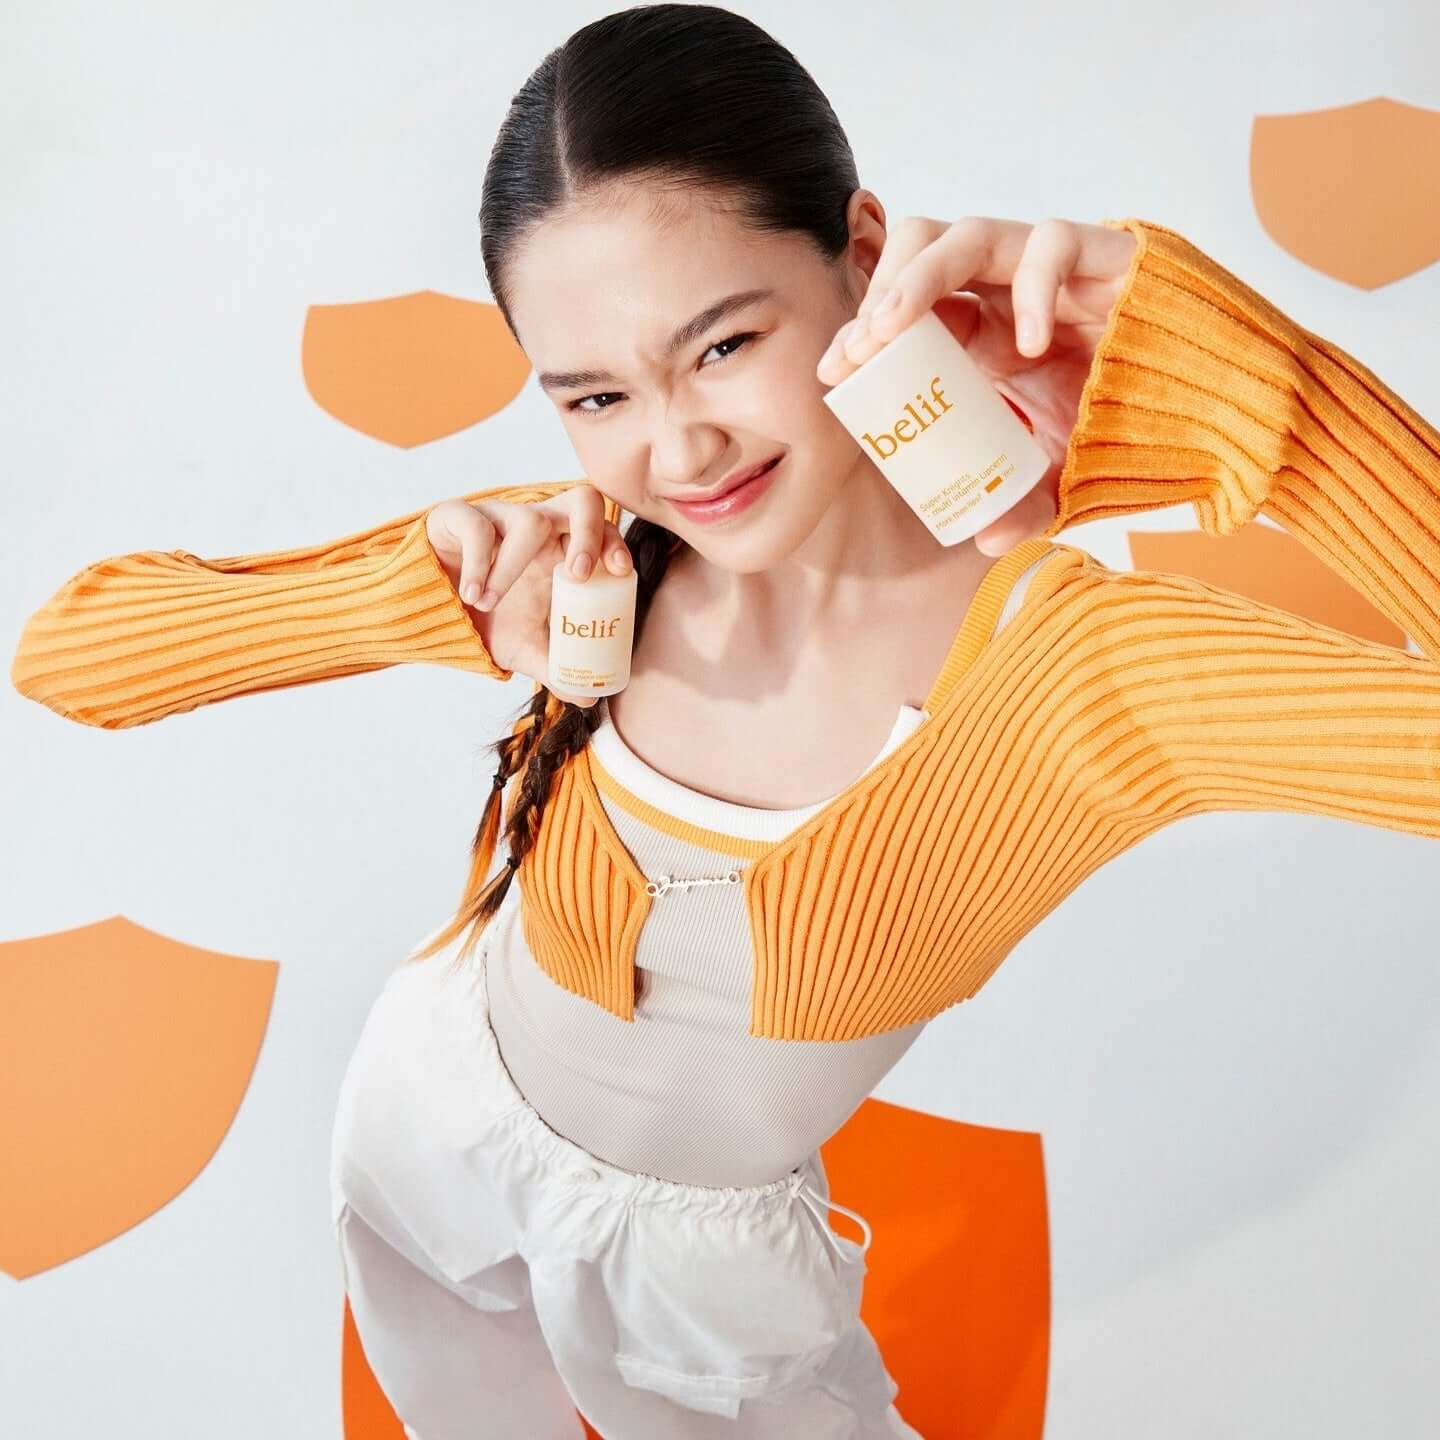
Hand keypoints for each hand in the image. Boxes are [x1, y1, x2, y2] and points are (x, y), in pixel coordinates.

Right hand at [425, 485, 632, 706]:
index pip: (603, 529)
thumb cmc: (488, 620)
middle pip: (582, 501)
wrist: (430, 613)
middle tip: (578, 574)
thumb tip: (591, 698)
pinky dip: (477, 565)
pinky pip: (479, 527)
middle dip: (590, 532)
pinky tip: (469, 595)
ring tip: (487, 603)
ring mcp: (502, 517)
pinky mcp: (460, 516)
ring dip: (513, 567)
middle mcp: (540, 527)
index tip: (620, 571)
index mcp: (563, 552)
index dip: (616, 542)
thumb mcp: (524, 649)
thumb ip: (555, 668)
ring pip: (529, 518)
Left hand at [816, 216, 1138, 554]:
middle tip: (858, 349)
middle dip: (878, 294)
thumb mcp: (1063, 475)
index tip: (833, 374)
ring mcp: (1051, 269)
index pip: (907, 313)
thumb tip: (982, 542)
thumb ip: (1023, 504)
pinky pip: (1054, 244)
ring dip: (918, 275)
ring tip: (893, 329)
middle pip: (920, 253)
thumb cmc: (1129, 425)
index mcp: (982, 332)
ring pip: (968, 233)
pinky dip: (1031, 287)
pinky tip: (1025, 347)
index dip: (863, 332)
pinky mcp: (1104, 254)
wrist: (1217, 404)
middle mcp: (1005, 292)